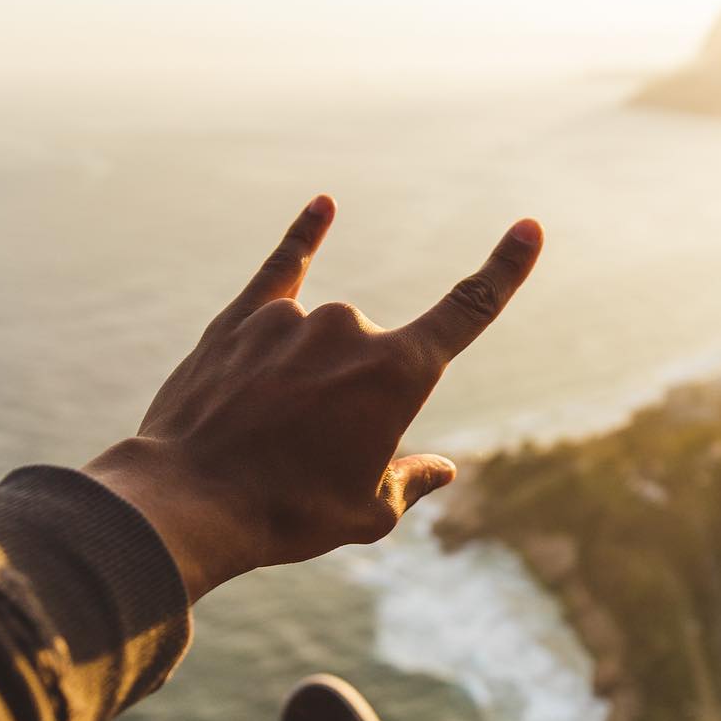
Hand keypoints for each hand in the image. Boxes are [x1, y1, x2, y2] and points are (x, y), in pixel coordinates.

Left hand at [84, 195, 542, 601]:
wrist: (190, 501)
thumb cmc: (289, 513)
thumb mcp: (369, 512)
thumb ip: (413, 482)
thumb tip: (443, 469)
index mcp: (399, 374)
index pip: (469, 310)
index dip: (505, 270)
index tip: (529, 229)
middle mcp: (350, 330)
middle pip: (377, 354)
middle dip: (356, 400)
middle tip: (311, 455)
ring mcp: (293, 317)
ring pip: (324, 340)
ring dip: (310, 381)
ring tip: (269, 436)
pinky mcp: (243, 317)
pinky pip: (283, 269)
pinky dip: (303, 239)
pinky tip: (323, 208)